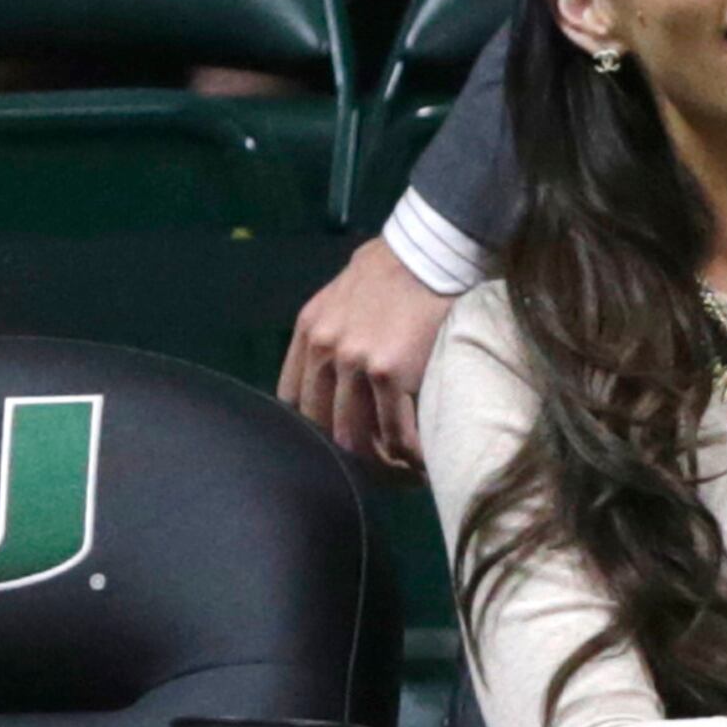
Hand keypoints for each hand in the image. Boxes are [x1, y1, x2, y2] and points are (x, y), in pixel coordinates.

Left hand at [280, 235, 455, 470]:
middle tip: (376, 471)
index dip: (312, 428)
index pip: (292, 398)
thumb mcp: (347, 293)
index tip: (338, 441)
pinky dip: (410, 457)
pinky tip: (424, 466)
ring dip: (380, 465)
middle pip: (321, 425)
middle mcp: (324, 350)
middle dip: (348, 456)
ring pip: (356, 437)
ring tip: (403, 476)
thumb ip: (337, 328)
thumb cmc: (400, 267)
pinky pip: (396, 432)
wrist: (434, 250)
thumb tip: (343, 360)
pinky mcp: (389, 372)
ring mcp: (354, 363)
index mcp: (310, 331)